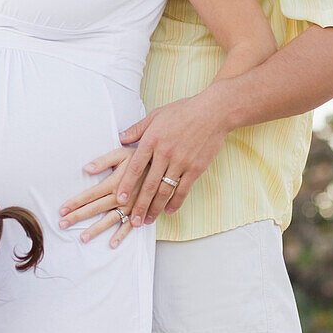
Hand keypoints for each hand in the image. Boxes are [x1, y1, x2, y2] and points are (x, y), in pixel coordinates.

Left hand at [59, 148, 146, 246]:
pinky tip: (112, 244)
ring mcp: (130, 206)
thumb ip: (103, 161)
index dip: (75, 203)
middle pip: (95, 209)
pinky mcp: (140, 211)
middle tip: (62, 224)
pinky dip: (121, 235)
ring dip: (96, 229)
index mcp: (114, 183)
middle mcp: (120, 197)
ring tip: (83, 238)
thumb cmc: (140, 157)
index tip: (61, 210)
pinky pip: (129, 225)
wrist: (163, 165)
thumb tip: (85, 168)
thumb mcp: (121, 154)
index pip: (89, 195)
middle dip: (77, 217)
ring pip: (109, 220)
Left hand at [116, 93, 228, 224]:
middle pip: (148, 185)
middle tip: (132, 221)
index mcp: (152, 140)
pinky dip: (175, 202)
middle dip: (139, 205)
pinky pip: (183, 189)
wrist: (213, 112)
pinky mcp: (196, 168)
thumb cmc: (183, 111)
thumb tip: (120, 138)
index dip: (126, 184)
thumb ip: (137, 129)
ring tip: (147, 220)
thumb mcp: (156, 115)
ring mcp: (181, 162)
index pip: (135, 167)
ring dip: (155, 208)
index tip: (119, 199)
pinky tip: (168, 211)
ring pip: (164, 191)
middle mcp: (165, 154)